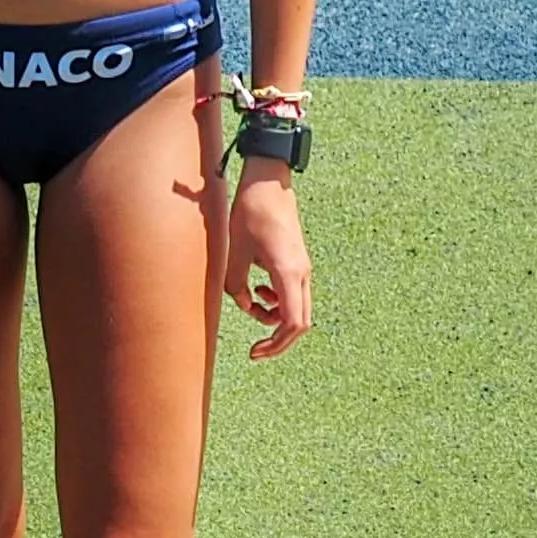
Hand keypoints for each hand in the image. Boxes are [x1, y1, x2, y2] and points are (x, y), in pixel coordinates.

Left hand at [225, 166, 310, 358]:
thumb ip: (236, 286)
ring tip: (252, 301)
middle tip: (254, 351)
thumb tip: (246, 306)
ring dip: (274, 316)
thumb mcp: (234, 252)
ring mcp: (303, 268)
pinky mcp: (297, 262)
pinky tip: (258, 288)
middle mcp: (302, 274)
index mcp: (288, 273)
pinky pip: (293, 294)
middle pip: (300, 323)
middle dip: (277, 340)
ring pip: (297, 309)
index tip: (255, 353)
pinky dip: (277, 301)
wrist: (267, 184)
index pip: (293, 324)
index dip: (276, 345)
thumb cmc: (250, 213)